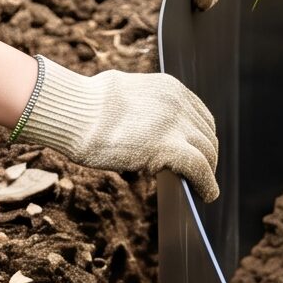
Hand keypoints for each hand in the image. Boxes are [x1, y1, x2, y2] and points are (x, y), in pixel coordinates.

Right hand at [17, 55, 218, 200]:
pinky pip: (200, 169)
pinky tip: (206, 196)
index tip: (199, 151)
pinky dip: (207, 184)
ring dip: (208, 172)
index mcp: (168, 87)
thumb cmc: (85, 107)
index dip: (201, 136)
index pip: (199, 114)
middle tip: (200, 174)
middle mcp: (177, 102)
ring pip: (207, 152)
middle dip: (207, 155)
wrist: (74, 111)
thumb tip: (139, 123)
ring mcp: (175, 124)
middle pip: (206, 133)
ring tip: (204, 188)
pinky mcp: (169, 147)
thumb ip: (140, 106)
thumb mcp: (123, 94)